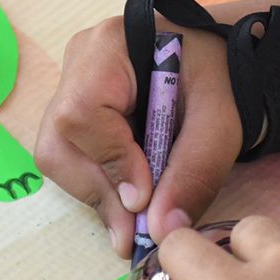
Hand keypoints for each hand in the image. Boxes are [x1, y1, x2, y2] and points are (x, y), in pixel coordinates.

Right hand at [35, 13, 240, 257]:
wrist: (218, 61)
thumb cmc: (221, 79)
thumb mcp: (221, 125)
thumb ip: (194, 174)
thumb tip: (161, 231)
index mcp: (108, 48)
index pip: (82, 114)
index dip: (111, 163)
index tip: (145, 198)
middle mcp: (76, 63)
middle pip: (59, 143)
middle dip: (100, 192)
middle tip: (138, 230)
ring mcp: (68, 86)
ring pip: (58, 158)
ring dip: (100, 194)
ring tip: (139, 214)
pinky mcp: (71, 110)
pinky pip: (69, 159)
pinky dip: (101, 186)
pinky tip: (132, 192)